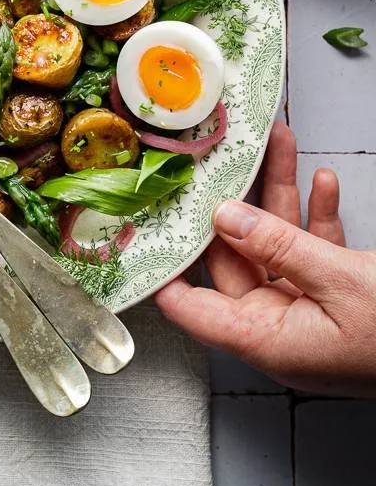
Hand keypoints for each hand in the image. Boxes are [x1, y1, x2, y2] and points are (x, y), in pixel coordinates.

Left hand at [155, 122, 375, 395]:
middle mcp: (280, 330)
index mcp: (266, 341)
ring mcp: (310, 315)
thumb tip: (225, 216)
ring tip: (279, 145)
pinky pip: (315, 255)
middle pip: (236, 260)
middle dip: (235, 202)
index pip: (190, 307)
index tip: (146, 221)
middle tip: (226, 155)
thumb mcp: (340, 282)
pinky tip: (322, 182)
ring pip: (279, 247)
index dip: (164, 265)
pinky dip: (318, 218)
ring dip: (283, 197)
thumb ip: (280, 246)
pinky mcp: (339, 301)